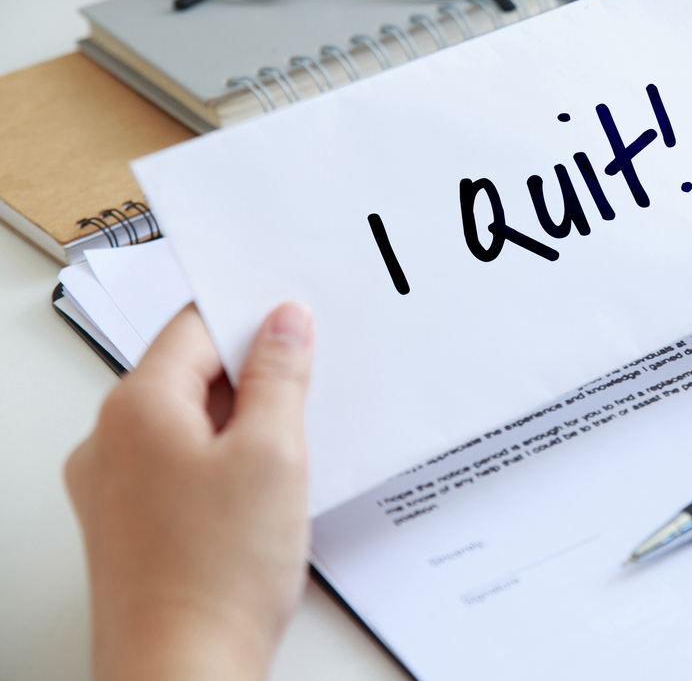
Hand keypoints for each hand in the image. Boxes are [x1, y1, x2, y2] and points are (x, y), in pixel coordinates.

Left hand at [66, 302, 314, 680]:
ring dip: (243, 428)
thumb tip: (283, 323)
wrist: (183, 673)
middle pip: (191, 376)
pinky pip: (181, 469)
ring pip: (190, 425)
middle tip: (306, 398)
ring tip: (287, 461)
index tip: (296, 328)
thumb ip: (280, 375)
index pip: (195, 328)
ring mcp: (115, 488)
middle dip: (253, 379)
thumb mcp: (273, 453)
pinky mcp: (131, 526)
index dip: (252, 320)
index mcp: (136, 408)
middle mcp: (110, 442)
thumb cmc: (216, 574)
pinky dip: (223, 469)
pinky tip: (261, 499)